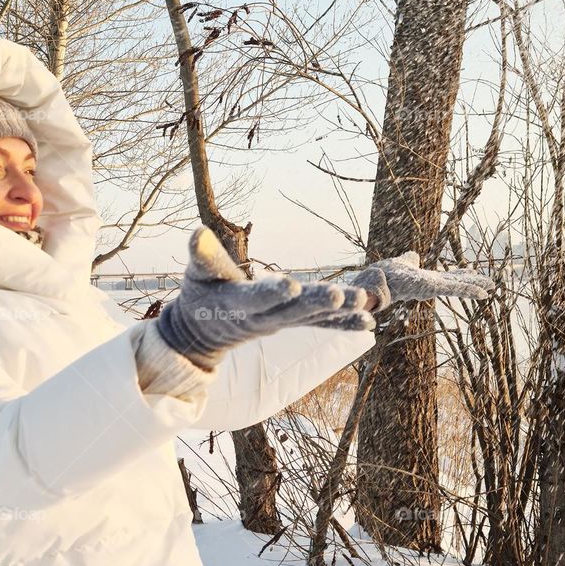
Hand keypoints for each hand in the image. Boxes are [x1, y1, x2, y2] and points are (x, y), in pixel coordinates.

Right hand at [157, 227, 376, 369]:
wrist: (204, 332)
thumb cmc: (200, 294)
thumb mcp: (195, 275)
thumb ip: (202, 257)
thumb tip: (197, 233)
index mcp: (237, 304)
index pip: (256, 299)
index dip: (272, 293)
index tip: (291, 285)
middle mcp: (263, 318)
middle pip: (293, 311)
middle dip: (317, 303)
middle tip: (341, 295)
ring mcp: (280, 324)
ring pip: (311, 318)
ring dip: (339, 312)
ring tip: (365, 302)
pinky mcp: (291, 323)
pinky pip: (320, 326)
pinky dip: (343, 324)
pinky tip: (369, 320)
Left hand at [347, 250, 495, 309]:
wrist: (378, 280)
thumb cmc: (387, 274)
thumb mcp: (403, 262)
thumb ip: (409, 259)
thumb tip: (413, 255)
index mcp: (427, 279)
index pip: (448, 277)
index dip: (461, 274)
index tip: (472, 272)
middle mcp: (432, 285)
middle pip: (457, 282)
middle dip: (474, 283)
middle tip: (490, 285)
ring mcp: (433, 287)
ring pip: (459, 287)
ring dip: (475, 288)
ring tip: (491, 289)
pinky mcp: (433, 288)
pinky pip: (455, 289)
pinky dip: (469, 290)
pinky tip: (483, 293)